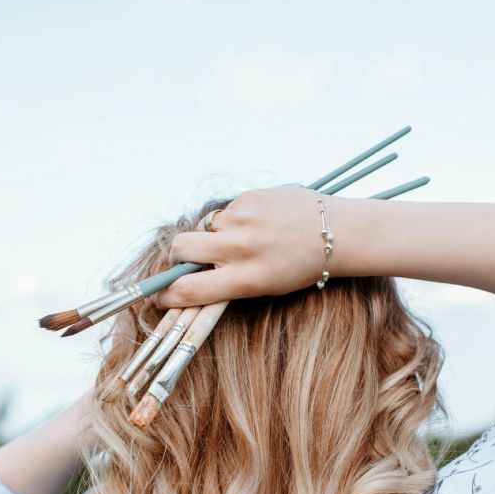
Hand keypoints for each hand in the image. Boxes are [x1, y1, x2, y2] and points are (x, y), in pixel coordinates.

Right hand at [155, 186, 340, 307]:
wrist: (335, 233)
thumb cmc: (298, 266)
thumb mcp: (263, 286)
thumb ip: (226, 283)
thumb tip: (186, 280)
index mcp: (246, 279)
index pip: (188, 290)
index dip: (165, 295)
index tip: (159, 296)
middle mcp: (241, 248)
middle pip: (180, 247)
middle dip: (177, 254)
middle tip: (188, 257)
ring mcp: (244, 219)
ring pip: (204, 226)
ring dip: (213, 234)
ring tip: (245, 238)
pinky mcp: (249, 197)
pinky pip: (226, 211)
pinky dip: (235, 219)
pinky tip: (260, 222)